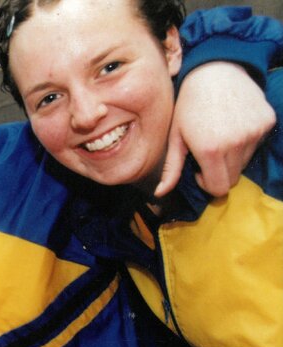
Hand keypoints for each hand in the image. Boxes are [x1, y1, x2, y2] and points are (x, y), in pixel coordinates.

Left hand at [156, 61, 274, 197]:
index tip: (199, 169)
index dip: (207, 183)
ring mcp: (255, 132)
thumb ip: (171, 168)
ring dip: (232, 156)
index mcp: (211, 150)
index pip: (219, 189)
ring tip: (219, 134)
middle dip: (218, 172)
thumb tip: (160, 193)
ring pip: (245, 162)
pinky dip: (245, 141)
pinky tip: (233, 124)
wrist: (215, 70)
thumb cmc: (189, 104)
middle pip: (233, 178)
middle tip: (207, 153)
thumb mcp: (175, 137)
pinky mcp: (267, 121)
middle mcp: (237, 143)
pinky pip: (256, 144)